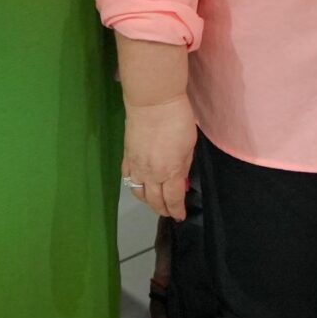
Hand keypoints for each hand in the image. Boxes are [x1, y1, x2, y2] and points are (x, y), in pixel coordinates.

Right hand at [122, 95, 197, 221]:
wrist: (152, 101)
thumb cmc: (177, 120)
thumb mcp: (189, 145)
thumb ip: (184, 166)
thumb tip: (181, 182)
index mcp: (169, 172)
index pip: (172, 199)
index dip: (177, 210)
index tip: (180, 216)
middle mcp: (151, 174)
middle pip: (154, 200)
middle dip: (163, 209)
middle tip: (170, 212)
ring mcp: (136, 166)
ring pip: (138, 192)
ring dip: (147, 201)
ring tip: (155, 201)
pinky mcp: (126, 156)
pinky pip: (128, 178)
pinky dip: (134, 186)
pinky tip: (140, 185)